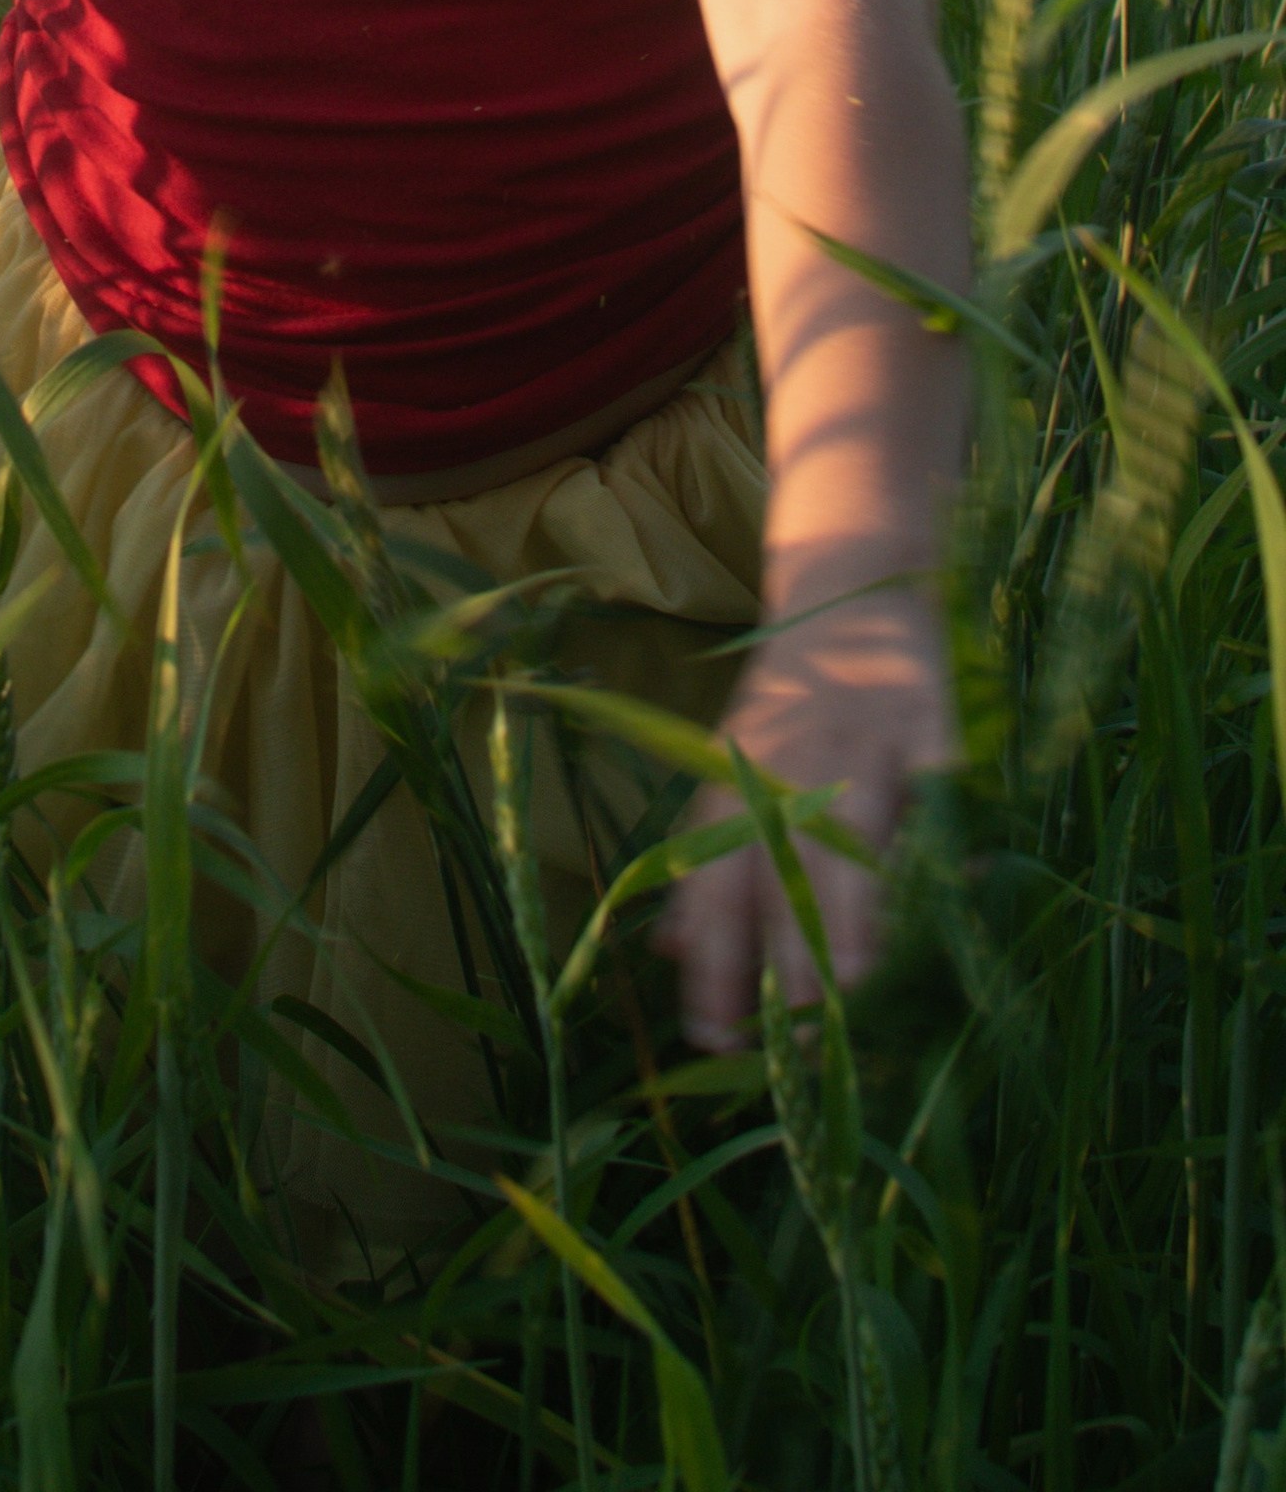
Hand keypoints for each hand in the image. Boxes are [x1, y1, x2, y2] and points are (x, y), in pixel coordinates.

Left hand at [653, 583, 956, 1048]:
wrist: (846, 588)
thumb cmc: (788, 706)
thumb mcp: (727, 773)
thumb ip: (702, 864)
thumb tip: (670, 957)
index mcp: (735, 789)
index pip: (708, 887)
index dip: (710, 966)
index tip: (713, 1043)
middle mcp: (789, 771)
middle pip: (778, 873)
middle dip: (785, 961)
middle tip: (798, 1044)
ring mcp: (861, 745)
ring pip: (852, 835)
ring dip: (854, 912)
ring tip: (860, 987)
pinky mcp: (928, 720)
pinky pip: (940, 785)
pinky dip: (952, 834)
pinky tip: (961, 890)